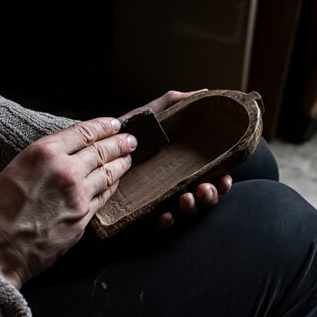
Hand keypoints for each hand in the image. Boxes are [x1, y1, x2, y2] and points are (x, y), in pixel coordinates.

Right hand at [0, 117, 135, 288]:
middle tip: (131, 139)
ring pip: (108, 174)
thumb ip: (43, 160)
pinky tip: (116, 182)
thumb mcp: (13, 170)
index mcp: (43, 153)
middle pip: (102, 151)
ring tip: (129, 157)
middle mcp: (65, 171)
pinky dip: (112, 186)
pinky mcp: (83, 219)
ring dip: (122, 163)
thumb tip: (64, 154)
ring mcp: (78, 196)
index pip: (84, 132)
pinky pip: (104, 196)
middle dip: (120, 143)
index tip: (115, 123)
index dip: (104, 126)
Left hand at [121, 90, 232, 229]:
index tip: (224, 177)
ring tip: (186, 198)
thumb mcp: (151, 116)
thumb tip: (203, 91)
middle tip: (204, 188)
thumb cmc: (127, 134)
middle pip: (203, 196)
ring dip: (192, 208)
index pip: (212, 176)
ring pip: (185, 211)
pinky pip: (158, 224)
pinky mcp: (142, 214)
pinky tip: (164, 215)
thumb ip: (173, 104)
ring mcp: (160, 200)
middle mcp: (176, 185)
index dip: (222, 179)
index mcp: (184, 166)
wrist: (93, 149)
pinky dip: (165, 221)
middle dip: (209, 195)